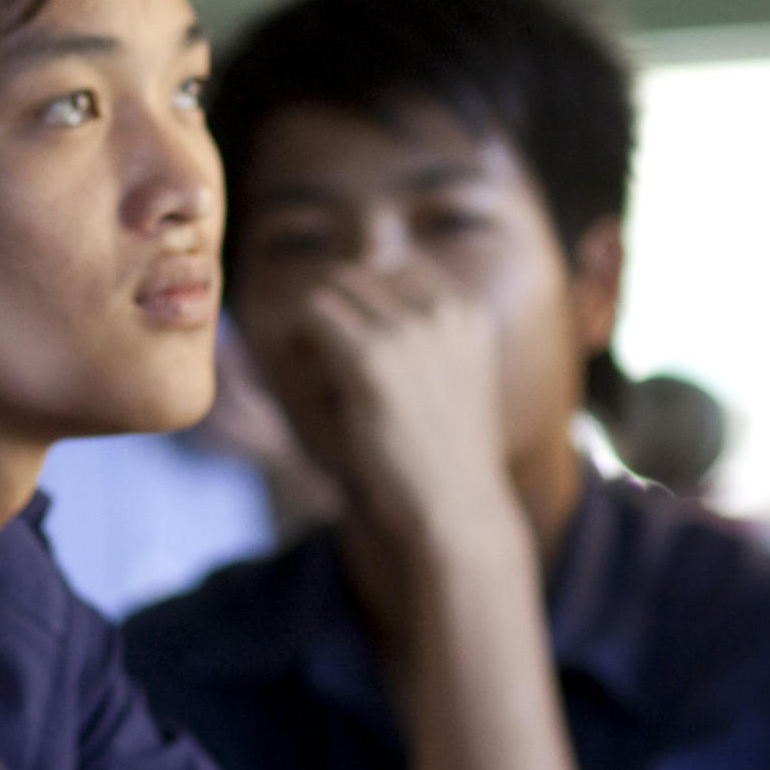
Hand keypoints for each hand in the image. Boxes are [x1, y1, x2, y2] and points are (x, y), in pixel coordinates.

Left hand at [241, 267, 522, 557]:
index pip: (403, 266)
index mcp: (470, 311)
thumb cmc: (449, 452)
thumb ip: (427, 330)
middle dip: (339, 304)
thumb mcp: (454, 375)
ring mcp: (408, 332)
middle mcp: (443, 311)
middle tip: (326, 351)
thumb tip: (378, 263)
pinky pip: (313, 314)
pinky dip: (300, 338)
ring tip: (315, 362)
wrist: (458, 507)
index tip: (359, 339)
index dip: (371, 299)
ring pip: (336, 287)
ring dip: (317, 320)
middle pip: (365, 272)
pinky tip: (305, 370)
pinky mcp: (369, 359)